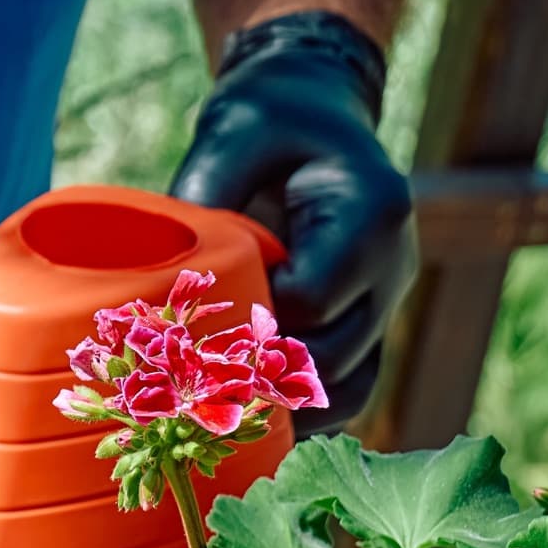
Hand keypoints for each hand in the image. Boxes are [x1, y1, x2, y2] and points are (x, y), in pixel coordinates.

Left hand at [171, 10, 415, 433]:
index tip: (189, 334)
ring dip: (283, 416)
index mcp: (371, 212)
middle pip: (332, 357)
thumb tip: (154, 269)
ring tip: (210, 426)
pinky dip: (299, 419)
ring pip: (348, 390)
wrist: (308, 119)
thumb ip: (206, 196)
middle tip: (181, 398)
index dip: (249, 327)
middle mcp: (393, 265)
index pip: (311, 300)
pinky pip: (345, 394)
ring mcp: (384, 303)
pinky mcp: (367, 330)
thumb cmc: (264, 124)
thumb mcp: (232, 134)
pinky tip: (242, 429)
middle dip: (258, 383)